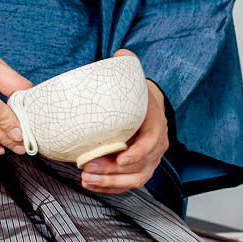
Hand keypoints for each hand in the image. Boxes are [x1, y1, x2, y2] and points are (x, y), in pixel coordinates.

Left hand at [81, 49, 168, 192]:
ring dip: (109, 183)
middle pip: (140, 167)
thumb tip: (120, 54)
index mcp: (156, 124)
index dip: (138, 152)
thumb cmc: (137, 96)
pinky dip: (109, 187)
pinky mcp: (138, 169)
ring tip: (86, 179)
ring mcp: (149, 160)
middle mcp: (157, 146)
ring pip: (134, 180)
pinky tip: (90, 183)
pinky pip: (126, 184)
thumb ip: (127, 66)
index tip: (121, 158)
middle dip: (113, 172)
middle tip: (88, 169)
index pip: (151, 142)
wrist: (147, 107)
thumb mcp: (135, 80)